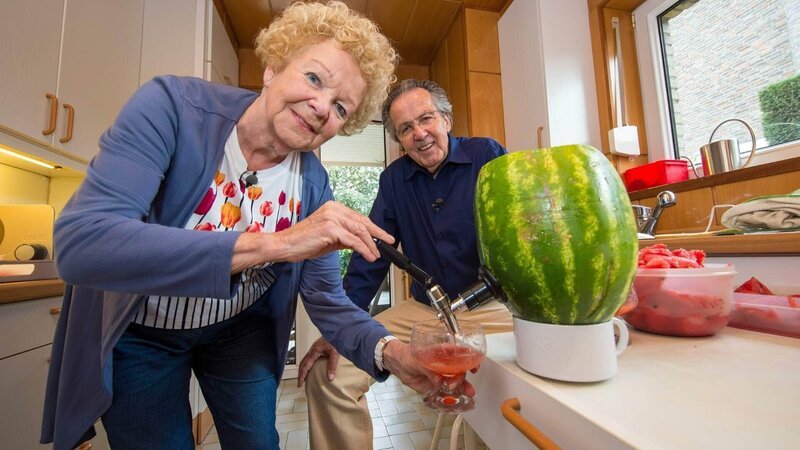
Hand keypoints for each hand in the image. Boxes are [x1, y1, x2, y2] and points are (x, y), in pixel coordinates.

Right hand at [231, 201, 393, 271]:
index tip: (384, 237)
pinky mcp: (330, 228)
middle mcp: (334, 209)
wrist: (285, 245)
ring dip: (371, 245)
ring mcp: (332, 217)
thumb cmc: (304, 242)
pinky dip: (363, 249)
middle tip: (390, 242)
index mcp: (334, 208)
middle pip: (363, 221)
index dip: (374, 228)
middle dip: (378, 234)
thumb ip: (346, 238)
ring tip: (377, 255)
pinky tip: (369, 256)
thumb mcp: (330, 239)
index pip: (359, 217)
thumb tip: (362, 243)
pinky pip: (352, 240)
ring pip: (360, 230)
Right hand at [297, 337, 339, 386]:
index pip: (305, 366)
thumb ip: (332, 366)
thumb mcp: (335, 354)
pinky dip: (307, 364)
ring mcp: (314, 348)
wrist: (338, 331)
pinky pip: (309, 357)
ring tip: (304, 376)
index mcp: (314, 351)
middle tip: (300, 382)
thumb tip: (330, 378)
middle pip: (302, 363)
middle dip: (300, 373)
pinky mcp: (317, 347)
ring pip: (305, 360)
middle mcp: (312, 350)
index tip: (299, 383)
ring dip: (303, 368)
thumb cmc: (336, 339)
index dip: (301, 376)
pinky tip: (312, 367)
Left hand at [380, 340, 475, 396]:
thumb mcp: (418, 360)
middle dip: (462, 377)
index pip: (461, 353)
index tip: (474, 364)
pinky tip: (459, 397)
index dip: (470, 358)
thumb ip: (428, 369)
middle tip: (454, 383)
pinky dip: (455, 394)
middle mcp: (446, 364)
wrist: (400, 367)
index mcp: (443, 352)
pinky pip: (450, 390)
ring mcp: (444, 375)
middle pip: (461, 369)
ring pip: (458, 381)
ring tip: (468, 392)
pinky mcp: (439, 385)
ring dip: (464, 386)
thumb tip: (439, 380)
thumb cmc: (409, 356)